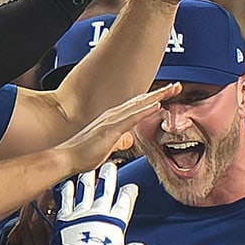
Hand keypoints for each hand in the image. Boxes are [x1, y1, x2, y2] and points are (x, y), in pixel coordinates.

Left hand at [49, 162, 139, 244]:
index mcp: (115, 223)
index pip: (125, 202)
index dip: (129, 192)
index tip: (131, 187)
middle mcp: (99, 214)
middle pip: (105, 190)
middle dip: (109, 176)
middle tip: (110, 166)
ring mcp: (81, 213)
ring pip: (85, 190)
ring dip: (88, 178)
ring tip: (89, 170)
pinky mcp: (65, 217)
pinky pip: (66, 199)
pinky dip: (66, 190)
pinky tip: (67, 183)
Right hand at [61, 86, 175, 173]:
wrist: (67, 158)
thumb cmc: (83, 154)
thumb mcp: (107, 148)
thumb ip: (119, 142)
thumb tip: (128, 141)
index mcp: (113, 120)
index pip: (137, 107)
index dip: (152, 100)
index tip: (167, 95)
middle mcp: (113, 116)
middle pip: (140, 101)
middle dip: (159, 93)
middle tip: (176, 86)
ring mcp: (111, 121)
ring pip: (138, 105)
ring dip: (156, 97)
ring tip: (172, 90)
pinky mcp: (110, 129)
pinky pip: (131, 118)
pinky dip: (144, 110)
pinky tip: (156, 105)